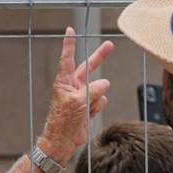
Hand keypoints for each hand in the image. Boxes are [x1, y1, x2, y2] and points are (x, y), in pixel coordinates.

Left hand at [39, 28, 113, 165]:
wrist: (63, 141)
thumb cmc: (63, 122)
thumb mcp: (78, 102)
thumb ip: (93, 89)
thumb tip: (105, 83)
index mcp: (64, 82)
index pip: (67, 59)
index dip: (69, 45)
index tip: (70, 31)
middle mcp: (73, 87)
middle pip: (89, 68)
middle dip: (100, 57)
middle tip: (109, 45)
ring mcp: (82, 96)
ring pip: (100, 89)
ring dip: (96, 99)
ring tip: (86, 109)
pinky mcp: (89, 106)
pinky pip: (101, 101)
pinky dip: (97, 108)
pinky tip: (88, 115)